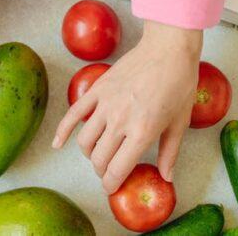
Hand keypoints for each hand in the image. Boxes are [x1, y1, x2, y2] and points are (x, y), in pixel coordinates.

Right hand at [52, 20, 200, 193]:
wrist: (168, 49)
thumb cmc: (179, 84)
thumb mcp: (179, 123)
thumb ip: (170, 153)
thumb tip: (166, 177)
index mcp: (142, 132)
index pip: (117, 170)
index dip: (112, 184)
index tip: (113, 187)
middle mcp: (120, 121)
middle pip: (98, 159)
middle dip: (102, 171)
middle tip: (109, 171)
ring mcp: (105, 104)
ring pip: (84, 142)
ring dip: (89, 154)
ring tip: (98, 154)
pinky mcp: (97, 90)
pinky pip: (73, 114)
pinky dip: (62, 131)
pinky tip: (57, 144)